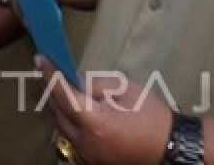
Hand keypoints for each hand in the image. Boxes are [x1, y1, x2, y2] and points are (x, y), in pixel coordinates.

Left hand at [35, 59, 171, 164]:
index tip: (40, 60)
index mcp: (96, 123)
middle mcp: (87, 143)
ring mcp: (88, 156)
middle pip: (59, 112)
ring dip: (61, 108)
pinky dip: (71, 124)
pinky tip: (78, 113)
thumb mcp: (127, 90)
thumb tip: (75, 80)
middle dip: (55, 91)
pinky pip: (72, 139)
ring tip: (66, 90)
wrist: (172, 148)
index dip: (51, 75)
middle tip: (53, 72)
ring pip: (62, 128)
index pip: (64, 95)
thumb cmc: (152, 117)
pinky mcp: (93, 161)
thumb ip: (96, 83)